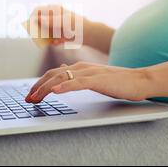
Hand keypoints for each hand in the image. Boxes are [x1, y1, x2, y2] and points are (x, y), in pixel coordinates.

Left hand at [25, 62, 148, 102]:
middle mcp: (81, 67)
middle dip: (38, 87)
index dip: (40, 83)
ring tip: (35, 97)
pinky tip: (56, 92)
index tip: (31, 94)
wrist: (139, 80)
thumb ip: (79, 77)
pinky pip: (78, 83)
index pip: (54, 74)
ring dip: (46, 88)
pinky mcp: (98, 80)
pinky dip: (65, 87)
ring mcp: (89, 73)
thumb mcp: (94, 79)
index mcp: (79, 68)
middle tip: (28, 99)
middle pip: (53, 75)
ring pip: (62, 78)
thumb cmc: (118, 81)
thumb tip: (63, 76)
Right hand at [27, 5, 89, 45]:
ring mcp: (57, 25)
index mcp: (54, 9)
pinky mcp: (60, 33)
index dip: (32, 18)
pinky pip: (52, 38)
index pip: (37, 10)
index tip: (31, 28)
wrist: (89, 34)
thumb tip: (37, 19)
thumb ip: (50, 21)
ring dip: (47, 38)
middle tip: (40, 38)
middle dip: (40, 31)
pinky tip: (59, 43)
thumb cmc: (77, 25)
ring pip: (45, 32)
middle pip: (40, 22)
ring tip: (54, 41)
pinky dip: (53, 41)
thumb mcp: (63, 22)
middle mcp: (54, 16)